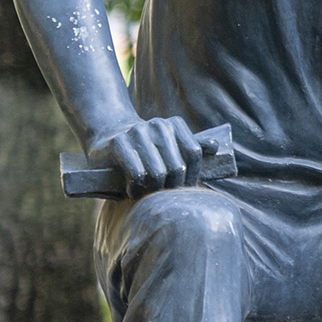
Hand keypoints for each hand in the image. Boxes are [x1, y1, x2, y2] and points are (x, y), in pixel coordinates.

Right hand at [90, 115, 204, 196]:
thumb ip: (191, 147)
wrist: (106, 135)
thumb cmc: (143, 147)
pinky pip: (137, 174)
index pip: (194, 153)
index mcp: (174, 124)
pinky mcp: (119, 142)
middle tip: (163, 197)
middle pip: (178, 166)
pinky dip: (136, 188)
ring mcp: (138, 132)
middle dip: (172, 187)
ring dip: (153, 191)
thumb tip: (216, 147)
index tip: (182, 189)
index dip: (191, 176)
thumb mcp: (168, 144)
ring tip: (147, 195)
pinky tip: (133, 191)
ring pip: (158, 173)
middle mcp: (158, 125)